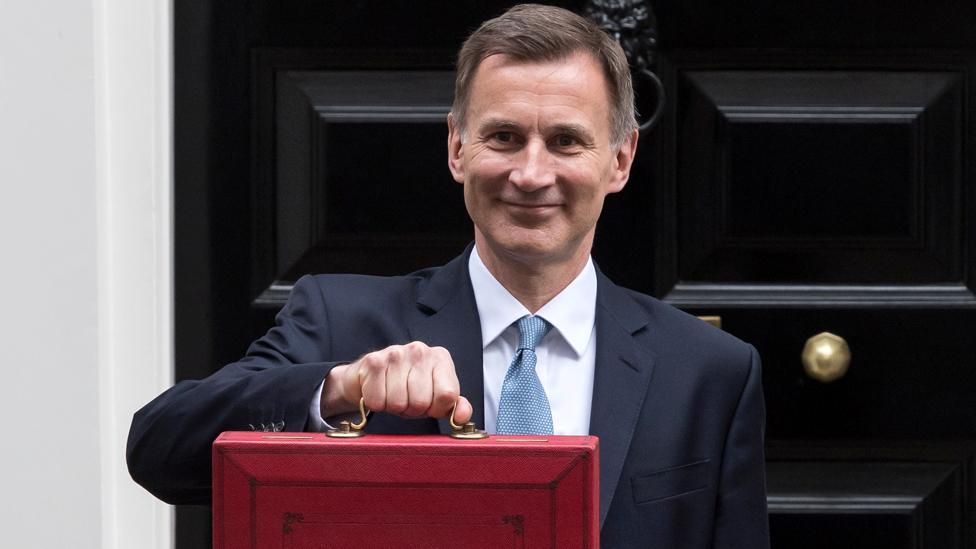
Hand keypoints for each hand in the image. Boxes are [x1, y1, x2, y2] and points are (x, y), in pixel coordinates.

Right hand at [321, 342, 472, 423]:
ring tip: (393, 395)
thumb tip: (461, 416)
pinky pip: (377, 401)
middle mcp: (420, 350)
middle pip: (421, 402)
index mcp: (440, 358)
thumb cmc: (408, 389)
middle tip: (407, 400)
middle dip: (412, 410)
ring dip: (393, 408)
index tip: (430, 405)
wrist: (370, 377)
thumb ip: (454, 407)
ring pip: (398, 403)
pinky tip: (379, 391)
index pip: (447, 395)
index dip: (436, 409)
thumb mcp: (435, 399)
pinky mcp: (373, 361)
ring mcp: (396, 353)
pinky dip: (376, 404)